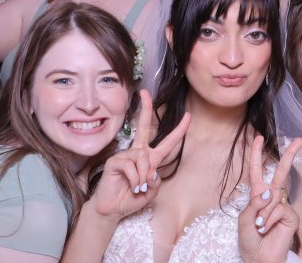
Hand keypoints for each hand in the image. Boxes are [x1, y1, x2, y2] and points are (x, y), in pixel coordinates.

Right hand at [88, 89, 190, 220]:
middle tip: (145, 92)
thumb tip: (151, 170)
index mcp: (149, 158)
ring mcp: (125, 155)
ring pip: (142, 157)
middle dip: (145, 108)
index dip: (179, 130)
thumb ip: (155, 182)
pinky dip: (135, 179)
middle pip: (143, 126)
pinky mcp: (114, 161)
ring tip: (138, 187)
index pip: (166, 142)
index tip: (188, 115)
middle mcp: (137, 152)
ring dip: (144, 176)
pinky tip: (131, 186)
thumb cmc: (131, 199)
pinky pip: (130, 165)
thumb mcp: (151, 192)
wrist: (113, 209)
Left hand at [239, 135, 301, 262]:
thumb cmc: (249, 240)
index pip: (257, 170)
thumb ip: (254, 203)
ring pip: (275, 195)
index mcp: (257, 195)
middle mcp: (271, 197)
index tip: (259, 137)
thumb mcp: (244, 219)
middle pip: (281, 172)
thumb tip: (269, 192)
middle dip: (289, 154)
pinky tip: (267, 229)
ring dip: (263, 213)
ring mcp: (282, 206)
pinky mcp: (291, 216)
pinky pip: (279, 209)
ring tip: (259, 228)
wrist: (259, 259)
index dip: (257, 154)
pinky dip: (269, 219)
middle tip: (300, 139)